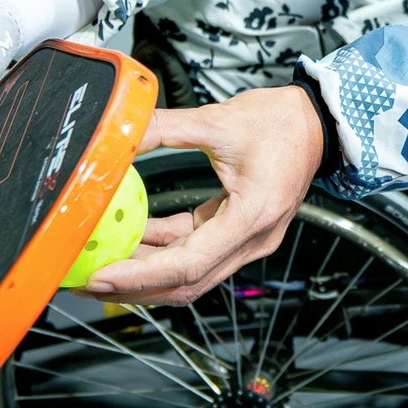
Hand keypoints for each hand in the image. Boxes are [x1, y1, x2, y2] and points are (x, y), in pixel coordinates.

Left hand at [86, 85, 325, 304]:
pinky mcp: (242, 233)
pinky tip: (134, 236)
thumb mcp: (218, 120)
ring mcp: (250, 241)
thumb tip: (120, 134)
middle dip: (136, 287)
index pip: (189, 264)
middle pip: (188, 283)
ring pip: (192, 275)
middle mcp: (254, 239)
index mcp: (252, 216)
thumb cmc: (281, 122)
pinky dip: (165, 252)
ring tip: (104, 264)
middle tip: (89, 280)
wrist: (318, 123)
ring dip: (148, 274)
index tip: (102, 276)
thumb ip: (165, 128)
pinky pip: (199, 253)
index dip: (141, 275)